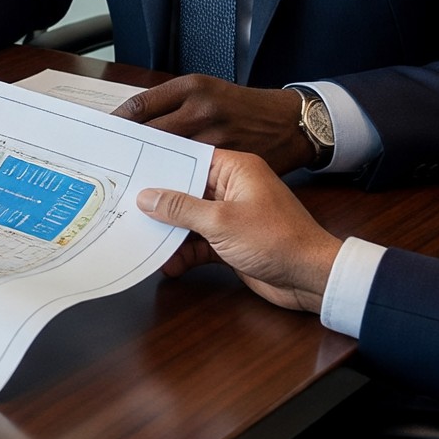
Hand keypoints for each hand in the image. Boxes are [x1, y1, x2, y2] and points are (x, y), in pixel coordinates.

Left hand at [114, 76, 318, 173]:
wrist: (291, 123)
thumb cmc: (243, 108)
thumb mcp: (208, 92)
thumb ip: (172, 106)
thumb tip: (131, 122)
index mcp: (193, 88)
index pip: (140, 106)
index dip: (118, 122)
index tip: (104, 132)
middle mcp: (203, 110)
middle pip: (151, 134)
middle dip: (129, 148)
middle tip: (108, 161)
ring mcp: (217, 138)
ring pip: (170, 158)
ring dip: (150, 169)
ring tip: (128, 179)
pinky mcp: (229, 163)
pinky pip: (193, 176)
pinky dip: (177, 183)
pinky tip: (164, 191)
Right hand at [135, 149, 343, 312]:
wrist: (312, 279)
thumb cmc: (277, 240)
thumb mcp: (221, 221)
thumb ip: (180, 208)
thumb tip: (147, 197)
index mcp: (236, 170)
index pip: (190, 159)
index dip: (161, 164)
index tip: (130, 167)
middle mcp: (232, 189)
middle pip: (185, 191)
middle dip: (159, 203)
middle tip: (126, 207)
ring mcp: (231, 216)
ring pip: (189, 219)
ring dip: (170, 234)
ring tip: (144, 242)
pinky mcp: (231, 242)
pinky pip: (198, 242)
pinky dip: (184, 253)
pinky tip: (169, 265)